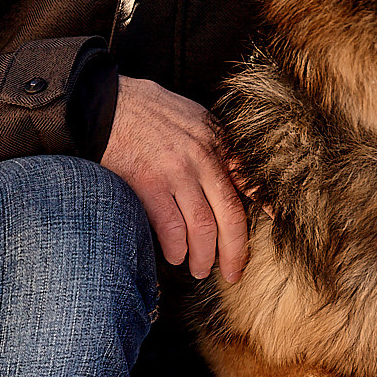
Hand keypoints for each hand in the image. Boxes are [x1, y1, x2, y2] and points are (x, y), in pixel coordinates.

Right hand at [101, 76, 248, 281]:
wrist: (102, 104)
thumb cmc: (144, 110)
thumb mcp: (191, 117)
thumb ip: (212, 145)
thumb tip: (234, 173)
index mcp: (215, 140)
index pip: (250, 180)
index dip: (265, 206)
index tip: (273, 225)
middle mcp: (202, 157)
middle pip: (230, 216)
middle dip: (235, 252)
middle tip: (232, 273)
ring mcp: (176, 171)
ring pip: (203, 228)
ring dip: (202, 257)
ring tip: (198, 269)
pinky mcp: (148, 183)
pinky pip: (172, 228)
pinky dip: (176, 248)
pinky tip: (175, 255)